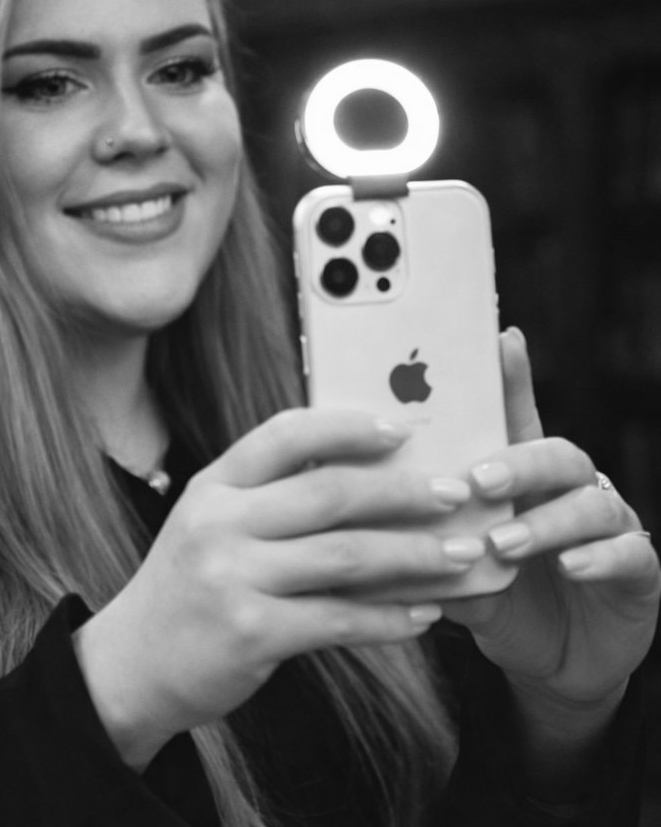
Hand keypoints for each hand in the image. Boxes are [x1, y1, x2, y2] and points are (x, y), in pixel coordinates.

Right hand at [74, 409, 486, 767]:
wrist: (132, 664)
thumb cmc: (188, 586)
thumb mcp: (212, 525)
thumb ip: (269, 499)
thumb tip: (367, 480)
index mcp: (213, 485)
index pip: (285, 434)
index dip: (348, 426)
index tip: (403, 429)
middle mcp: (220, 522)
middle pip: (329, 493)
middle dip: (404, 492)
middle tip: (457, 493)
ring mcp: (233, 577)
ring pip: (346, 556)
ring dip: (415, 555)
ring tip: (464, 554)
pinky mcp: (251, 632)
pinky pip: (339, 620)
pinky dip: (390, 618)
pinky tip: (426, 615)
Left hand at [443, 327, 659, 721]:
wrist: (555, 662)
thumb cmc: (500, 597)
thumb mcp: (457, 568)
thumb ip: (428, 543)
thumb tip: (367, 521)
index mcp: (521, 481)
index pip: (516, 421)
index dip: (512, 379)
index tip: (499, 339)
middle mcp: (568, 493)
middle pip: (556, 453)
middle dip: (518, 462)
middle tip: (477, 480)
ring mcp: (609, 529)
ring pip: (592, 501)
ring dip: (545, 520)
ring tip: (503, 542)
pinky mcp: (638, 571)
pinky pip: (630, 552)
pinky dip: (598, 557)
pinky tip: (569, 566)